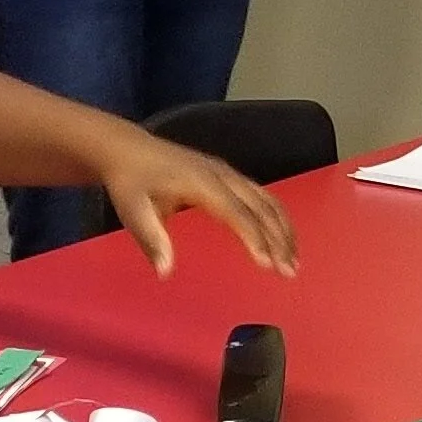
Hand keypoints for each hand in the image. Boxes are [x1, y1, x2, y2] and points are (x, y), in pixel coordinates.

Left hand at [98, 124, 297, 280]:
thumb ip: (151, 240)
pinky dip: (277, 217)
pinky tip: (283, 237)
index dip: (255, 239)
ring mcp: (227, 173)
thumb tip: (165, 272)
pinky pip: (262, 196)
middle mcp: (222, 175)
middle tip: (290, 272)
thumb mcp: (132, 211)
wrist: (127, 149)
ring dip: (284, 230)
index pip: (237, 213)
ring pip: (268, 200)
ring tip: (294, 260)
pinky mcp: (228, 175)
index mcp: (201, 183)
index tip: (268, 264)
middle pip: (261, 208)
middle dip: (279, 240)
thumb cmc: (130, 182)